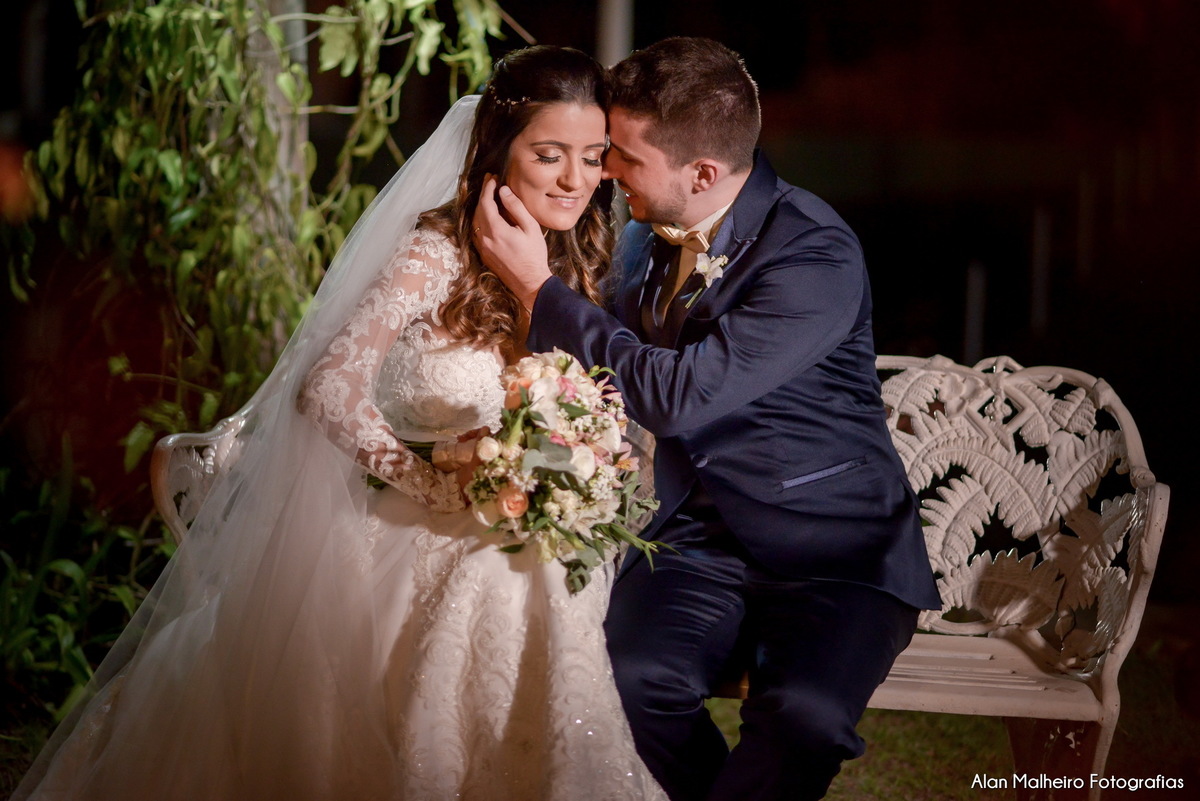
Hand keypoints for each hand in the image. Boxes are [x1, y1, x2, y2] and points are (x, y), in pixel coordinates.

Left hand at [472, 175, 552, 310]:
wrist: (530, 283)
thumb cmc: (534, 255)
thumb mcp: (530, 228)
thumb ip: (516, 207)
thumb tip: (503, 191)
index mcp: (496, 230)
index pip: (485, 202)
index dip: (487, 188)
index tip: (492, 178)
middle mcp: (484, 238)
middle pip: (478, 210)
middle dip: (483, 194)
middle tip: (490, 182)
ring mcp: (482, 247)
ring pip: (475, 221)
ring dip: (480, 207)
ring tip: (488, 196)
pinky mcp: (483, 254)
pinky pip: (476, 232)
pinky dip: (480, 219)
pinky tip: (487, 215)